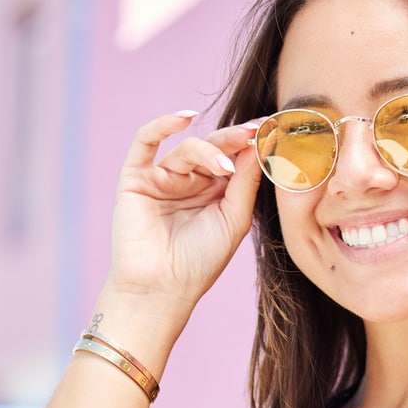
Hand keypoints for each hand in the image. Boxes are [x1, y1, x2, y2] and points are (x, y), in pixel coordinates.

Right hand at [108, 111, 261, 315]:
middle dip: (233, 139)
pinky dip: (162, 125)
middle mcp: (188, 181)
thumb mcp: (234, 219)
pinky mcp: (136, 178)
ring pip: (187, 148)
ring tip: (224, 167)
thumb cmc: (200, 262)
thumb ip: (245, 182)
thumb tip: (259, 143)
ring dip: (208, 151)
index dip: (250, 143)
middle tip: (253, 132)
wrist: (162, 289)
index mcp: (214, 191)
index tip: (272, 129)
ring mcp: (161, 178)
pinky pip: (145, 142)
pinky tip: (185, 118)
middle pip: (212, 146)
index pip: (233, 158)